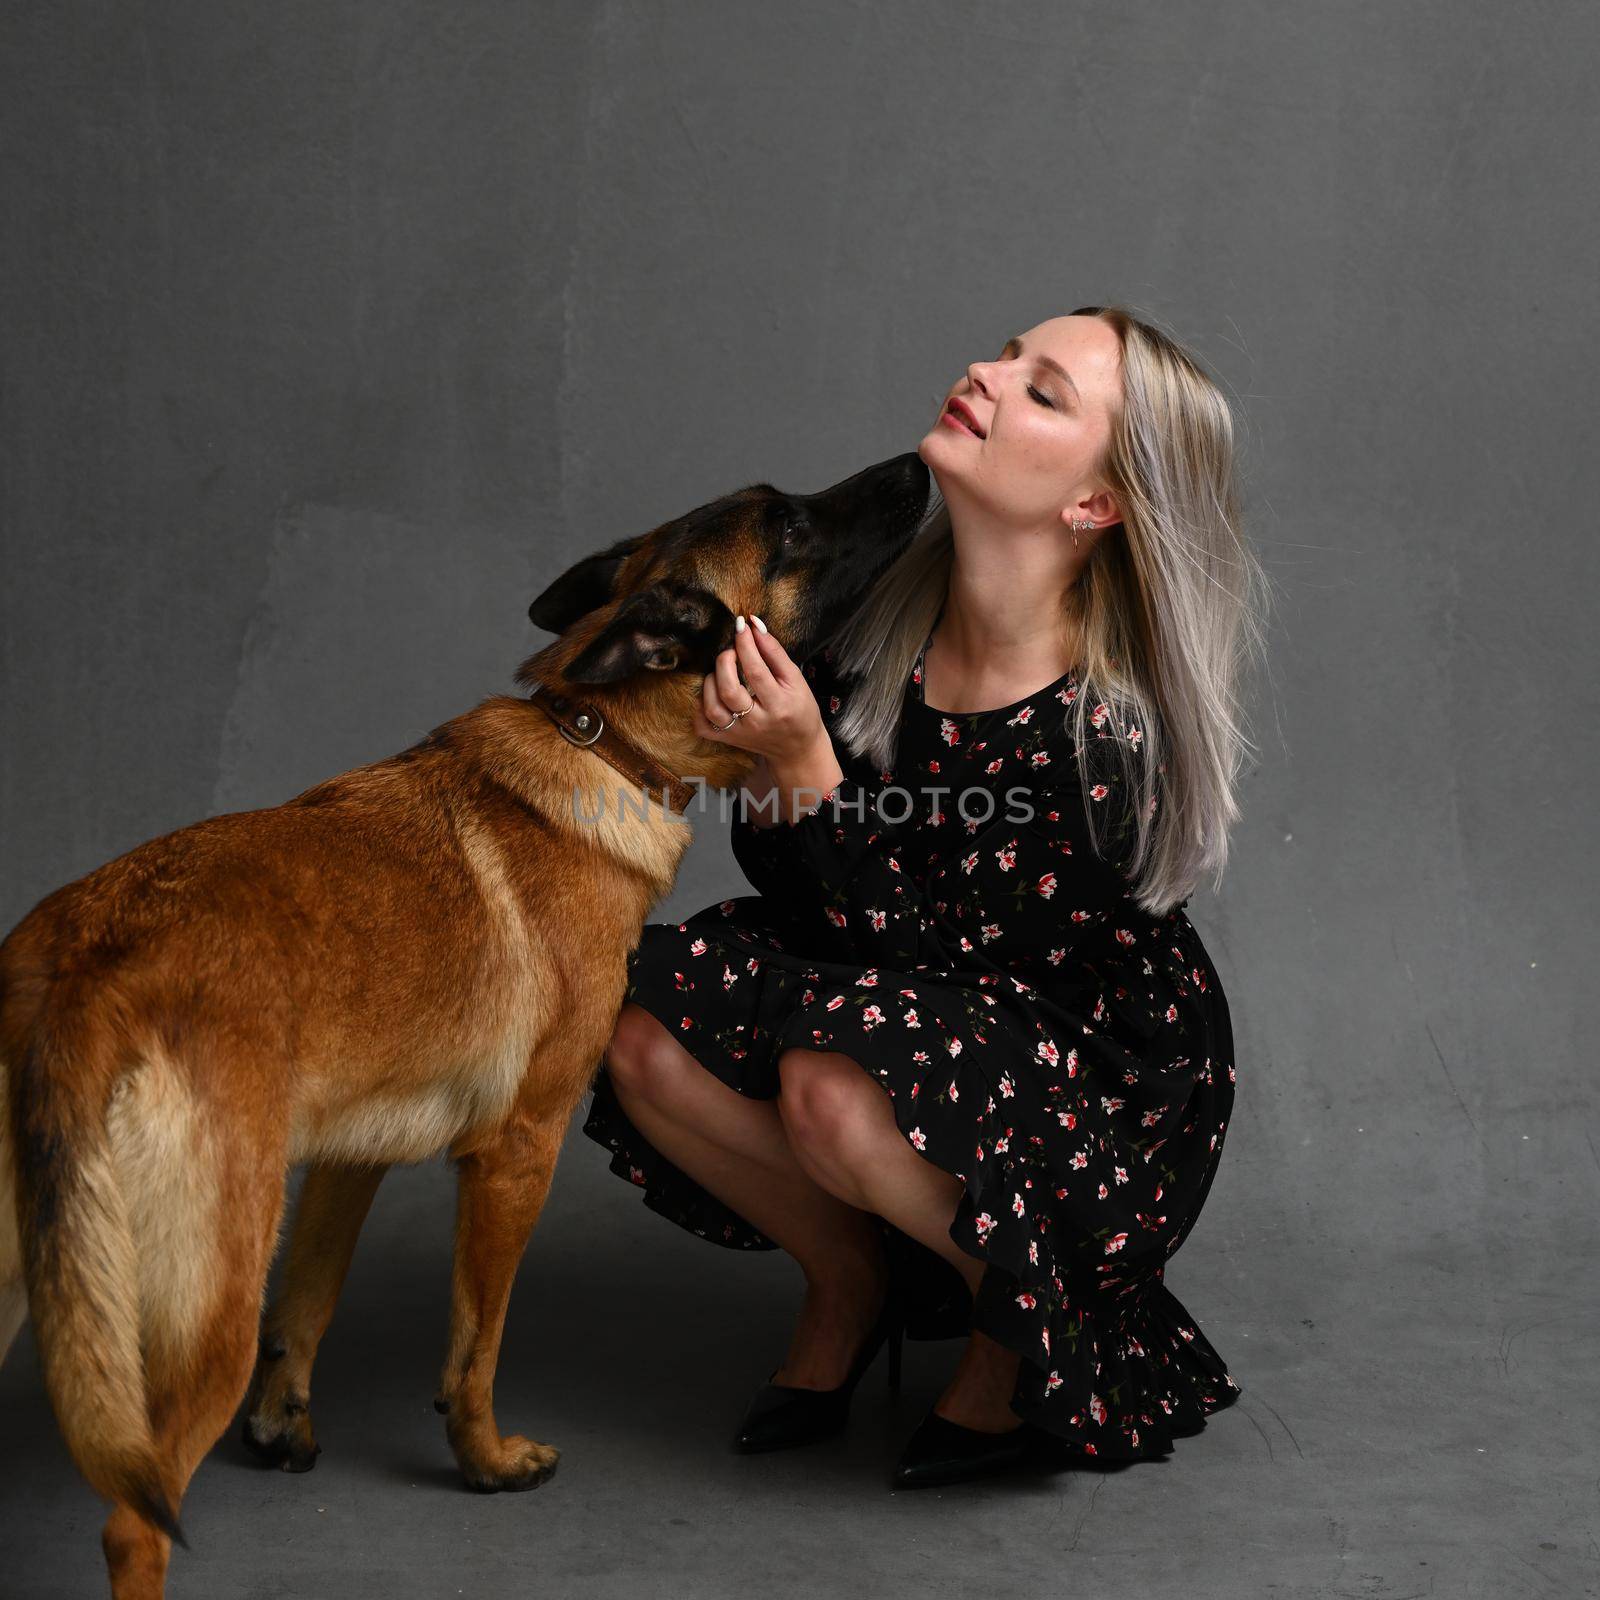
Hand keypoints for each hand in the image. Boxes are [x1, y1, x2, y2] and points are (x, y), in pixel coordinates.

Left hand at [694, 615, 827, 765]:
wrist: (797, 748)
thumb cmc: (800, 709)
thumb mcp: (796, 679)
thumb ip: (774, 652)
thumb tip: (754, 625)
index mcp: (779, 705)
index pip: (756, 671)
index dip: (745, 644)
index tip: (741, 625)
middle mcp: (757, 722)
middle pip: (729, 690)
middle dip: (725, 661)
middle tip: (731, 650)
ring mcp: (739, 733)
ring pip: (713, 708)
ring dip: (711, 682)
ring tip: (721, 672)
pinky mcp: (727, 740)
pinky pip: (703, 725)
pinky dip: (700, 706)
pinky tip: (711, 693)